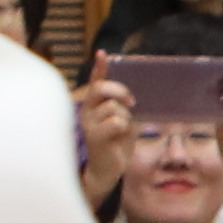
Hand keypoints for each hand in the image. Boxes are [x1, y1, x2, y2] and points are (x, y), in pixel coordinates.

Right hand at [74, 75, 138, 212]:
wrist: (108, 169)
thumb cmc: (116, 143)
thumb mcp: (124, 121)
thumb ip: (126, 107)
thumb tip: (136, 96)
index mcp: (93, 105)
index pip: (96, 81)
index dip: (99, 67)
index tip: (102, 53)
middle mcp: (87, 111)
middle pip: (101, 88)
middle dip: (120, 91)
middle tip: (132, 101)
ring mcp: (88, 123)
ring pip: (113, 107)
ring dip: (125, 117)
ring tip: (123, 131)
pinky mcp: (94, 136)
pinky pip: (115, 122)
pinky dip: (124, 128)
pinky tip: (120, 137)